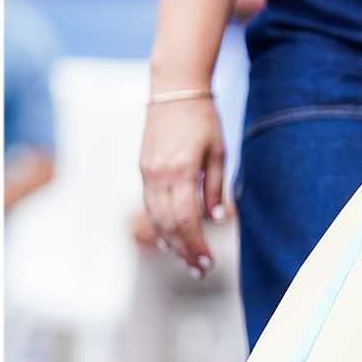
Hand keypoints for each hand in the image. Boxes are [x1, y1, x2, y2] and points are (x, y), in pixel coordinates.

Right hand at [136, 95, 228, 275]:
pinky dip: (159, 224)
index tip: (208, 262)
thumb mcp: (218, 152)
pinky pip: (149, 204)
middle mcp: (159, 175)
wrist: (174, 90)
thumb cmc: (203, 118)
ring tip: (185, 261)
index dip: (197, 244)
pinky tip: (170, 238)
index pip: (188, 219)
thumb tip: (218, 218)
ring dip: (170, 243)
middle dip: (185, 251)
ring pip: (155, 218)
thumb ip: (216, 187)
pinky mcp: (143, 169)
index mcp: (181, 171)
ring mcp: (147, 173)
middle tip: (199, 271)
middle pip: (169, 224)